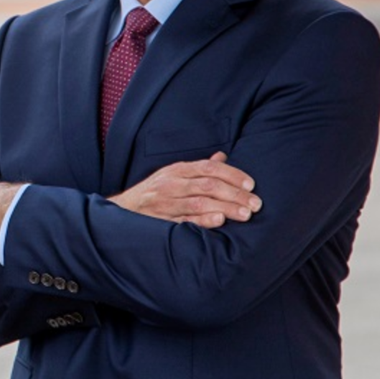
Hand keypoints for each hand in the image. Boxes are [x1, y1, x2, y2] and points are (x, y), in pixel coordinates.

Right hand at [108, 152, 261, 228]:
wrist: (123, 210)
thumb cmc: (155, 192)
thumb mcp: (174, 175)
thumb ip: (199, 168)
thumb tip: (223, 157)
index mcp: (177, 170)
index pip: (209, 168)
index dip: (232, 174)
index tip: (251, 185)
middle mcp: (171, 184)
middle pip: (208, 185)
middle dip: (235, 194)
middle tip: (256, 204)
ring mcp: (166, 202)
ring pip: (200, 203)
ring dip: (225, 208)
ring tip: (245, 215)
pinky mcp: (162, 221)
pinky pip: (185, 221)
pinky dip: (203, 221)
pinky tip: (219, 221)